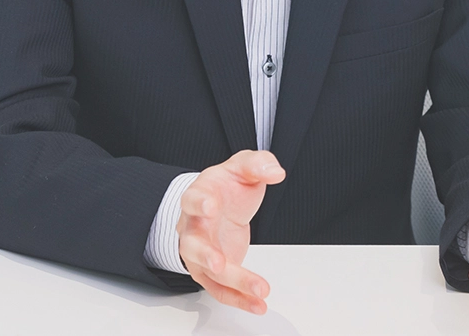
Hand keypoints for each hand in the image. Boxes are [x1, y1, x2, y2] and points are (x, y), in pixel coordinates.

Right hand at [177, 149, 285, 314]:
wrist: (220, 202)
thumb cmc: (227, 185)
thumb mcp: (244, 166)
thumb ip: (258, 164)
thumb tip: (275, 171)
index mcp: (198, 196)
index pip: (192, 199)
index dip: (200, 203)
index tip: (211, 206)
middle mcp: (192, 227)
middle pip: (193, 244)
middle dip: (205, 255)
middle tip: (219, 263)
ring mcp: (199, 252)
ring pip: (209, 272)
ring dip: (233, 283)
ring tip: (259, 289)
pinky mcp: (210, 270)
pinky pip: (221, 289)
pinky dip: (239, 299)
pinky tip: (258, 304)